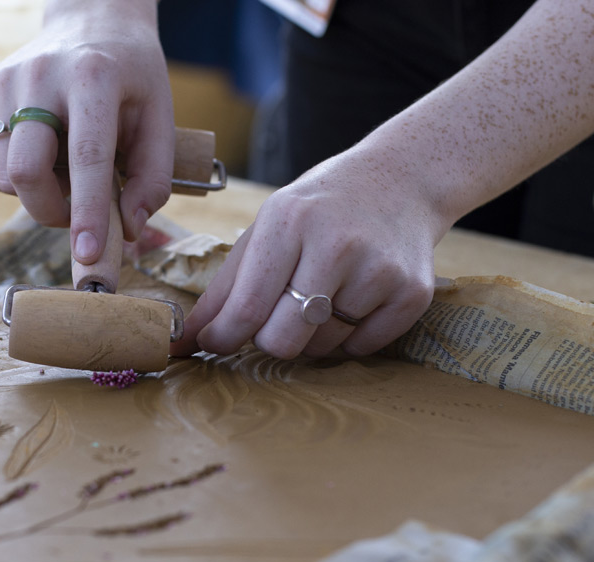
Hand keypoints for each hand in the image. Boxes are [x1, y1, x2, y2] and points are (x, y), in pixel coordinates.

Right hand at [0, 0, 173, 265]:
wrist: (92, 23)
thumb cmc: (132, 79)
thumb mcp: (160, 119)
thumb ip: (152, 178)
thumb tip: (129, 230)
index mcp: (93, 78)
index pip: (86, 157)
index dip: (87, 212)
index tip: (89, 254)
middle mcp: (39, 76)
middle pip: (26, 170)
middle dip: (51, 212)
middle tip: (77, 215)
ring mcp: (3, 81)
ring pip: (3, 174)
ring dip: (36, 194)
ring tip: (64, 168)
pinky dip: (7, 181)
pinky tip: (37, 160)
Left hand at [171, 146, 449, 359]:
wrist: (402, 180)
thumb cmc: (321, 208)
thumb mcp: (268, 228)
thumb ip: (225, 288)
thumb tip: (182, 342)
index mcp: (289, 222)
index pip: (246, 308)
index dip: (223, 338)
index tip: (215, 343)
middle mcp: (337, 245)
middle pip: (282, 341)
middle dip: (270, 339)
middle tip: (278, 314)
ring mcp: (379, 270)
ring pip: (321, 348)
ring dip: (313, 334)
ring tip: (327, 290)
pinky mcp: (411, 293)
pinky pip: (361, 348)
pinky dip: (351, 336)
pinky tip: (356, 296)